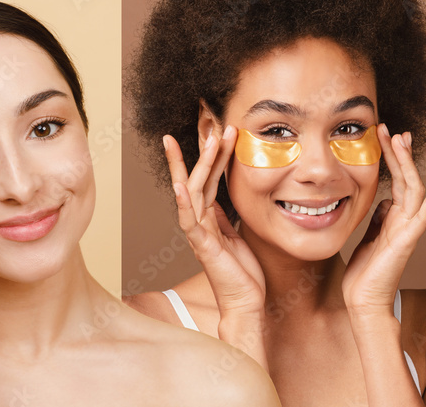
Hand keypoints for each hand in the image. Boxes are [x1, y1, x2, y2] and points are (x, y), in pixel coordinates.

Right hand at [165, 127, 265, 317]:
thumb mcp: (236, 235)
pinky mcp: (202, 247)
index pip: (208, 178)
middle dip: (203, 149)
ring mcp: (198, 233)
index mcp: (208, 217)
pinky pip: (190, 221)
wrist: (245, 302)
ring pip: (194, 191)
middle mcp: (199, 221)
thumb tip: (219, 198)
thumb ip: (224, 217)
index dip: (212, 154)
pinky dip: (183, 201)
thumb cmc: (242, 272)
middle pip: (198, 178)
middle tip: (211, 121)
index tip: (216, 130)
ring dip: (200, 164)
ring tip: (207, 139)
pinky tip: (180, 184)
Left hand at [342, 124, 425, 315]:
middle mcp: (404, 221)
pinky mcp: (407, 243)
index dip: (393, 158)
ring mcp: (408, 230)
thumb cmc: (364, 274)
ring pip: (414, 190)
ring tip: (402, 140)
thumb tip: (383, 202)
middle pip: (406, 179)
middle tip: (391, 129)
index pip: (396, 181)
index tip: (386, 135)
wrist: (363, 302)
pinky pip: (423, 218)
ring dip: (408, 164)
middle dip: (399, 153)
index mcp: (394, 218)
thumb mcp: (368, 238)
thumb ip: (378, 220)